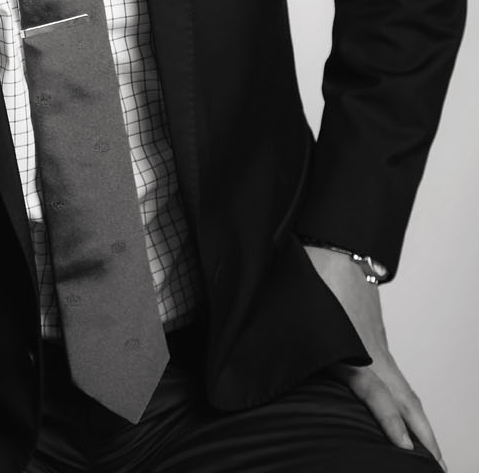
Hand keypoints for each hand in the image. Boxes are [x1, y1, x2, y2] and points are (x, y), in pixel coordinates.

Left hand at [302, 244, 445, 469]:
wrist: (337, 243)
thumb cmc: (312, 275)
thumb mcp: (292, 312)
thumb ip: (281, 343)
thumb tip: (256, 371)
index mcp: (351, 348)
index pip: (376, 392)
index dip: (389, 421)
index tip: (402, 446)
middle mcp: (372, 353)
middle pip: (406, 400)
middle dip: (422, 434)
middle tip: (437, 464)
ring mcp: (378, 347)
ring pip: (406, 390)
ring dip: (419, 422)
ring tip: (430, 452)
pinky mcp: (376, 342)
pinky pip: (398, 378)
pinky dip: (409, 402)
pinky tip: (408, 416)